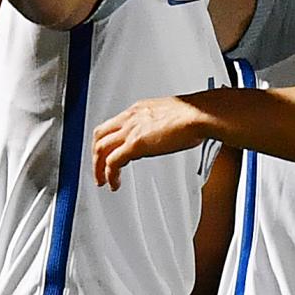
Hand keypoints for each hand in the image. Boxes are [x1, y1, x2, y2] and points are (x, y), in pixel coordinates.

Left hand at [94, 96, 213, 188]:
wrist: (199, 114)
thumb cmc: (193, 115)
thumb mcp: (169, 116)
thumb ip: (160, 126)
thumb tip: (164, 135)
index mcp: (137, 110)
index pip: (112, 125)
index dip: (106, 141)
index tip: (108, 153)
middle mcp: (130, 118)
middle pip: (99, 136)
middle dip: (96, 155)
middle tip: (99, 170)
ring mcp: (131, 131)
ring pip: (101, 150)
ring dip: (98, 168)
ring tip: (103, 181)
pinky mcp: (135, 144)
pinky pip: (113, 162)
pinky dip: (110, 175)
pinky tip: (115, 184)